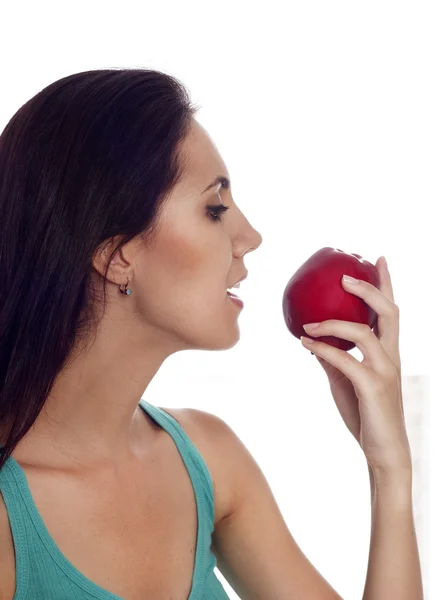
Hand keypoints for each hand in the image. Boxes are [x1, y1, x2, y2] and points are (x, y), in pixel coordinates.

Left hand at [300, 257, 411, 475]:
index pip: (391, 311)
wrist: (383, 451)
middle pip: (389, 312)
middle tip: (345, 275)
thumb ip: (334, 358)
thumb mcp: (346, 380)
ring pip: (364, 333)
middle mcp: (391, 357)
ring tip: (308, 322)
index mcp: (388, 352)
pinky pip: (345, 361)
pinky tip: (305, 344)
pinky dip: (323, 349)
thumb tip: (313, 341)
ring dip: (332, 323)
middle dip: (369, 289)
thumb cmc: (366, 414)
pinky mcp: (372, 387)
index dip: (386, 283)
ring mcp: (384, 371)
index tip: (377, 259)